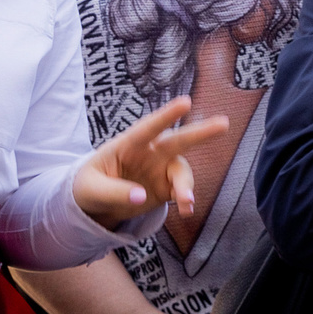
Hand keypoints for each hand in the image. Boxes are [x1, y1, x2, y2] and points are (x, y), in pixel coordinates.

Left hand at [76, 97, 231, 226]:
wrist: (96, 205)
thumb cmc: (88, 187)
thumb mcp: (90, 190)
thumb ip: (114, 191)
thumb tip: (141, 196)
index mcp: (128, 144)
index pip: (147, 128)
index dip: (166, 115)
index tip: (185, 102)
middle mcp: (149, 152)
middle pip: (177, 140)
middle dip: (201, 132)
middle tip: (223, 123)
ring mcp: (160, 169)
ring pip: (182, 170)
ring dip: (187, 185)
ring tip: (186, 201)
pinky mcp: (166, 187)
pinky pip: (182, 191)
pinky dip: (186, 200)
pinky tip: (186, 211)